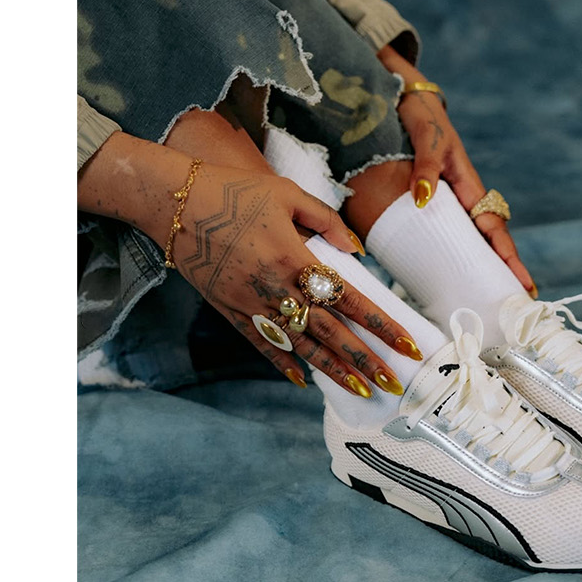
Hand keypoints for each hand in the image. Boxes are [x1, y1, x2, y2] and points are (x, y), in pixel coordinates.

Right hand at [79, 115, 419, 393]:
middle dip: (365, 360)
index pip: (349, 300)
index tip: (408, 345)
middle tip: (394, 384)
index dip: (381, 325)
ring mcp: (250, 303)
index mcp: (294, 257)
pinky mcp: (229, 309)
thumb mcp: (286, 194)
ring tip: (360, 390)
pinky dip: (281, 364)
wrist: (174, 204)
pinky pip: (260, 343)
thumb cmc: (232, 191)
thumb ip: (326, 220)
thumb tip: (357, 250)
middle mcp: (275, 288)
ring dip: (331, 370)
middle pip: (329, 332)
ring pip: (298, 345)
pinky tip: (302, 380)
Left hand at [380, 46, 535, 295]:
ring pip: (471, 236)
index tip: (524, 283)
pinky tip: (449, 271)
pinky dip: (455, 250)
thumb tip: (422, 200)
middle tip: (520, 302)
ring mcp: (448, 197)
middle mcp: (461, 194)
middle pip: (489, 238)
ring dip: (484, 264)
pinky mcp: (432, 196)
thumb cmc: (416, 113)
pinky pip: (448, 229)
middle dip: (504, 269)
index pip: (492, 228)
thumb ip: (425, 167)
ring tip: (492, 295)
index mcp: (466, 183)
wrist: (400, 95)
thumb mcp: (423, 136)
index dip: (507, 257)